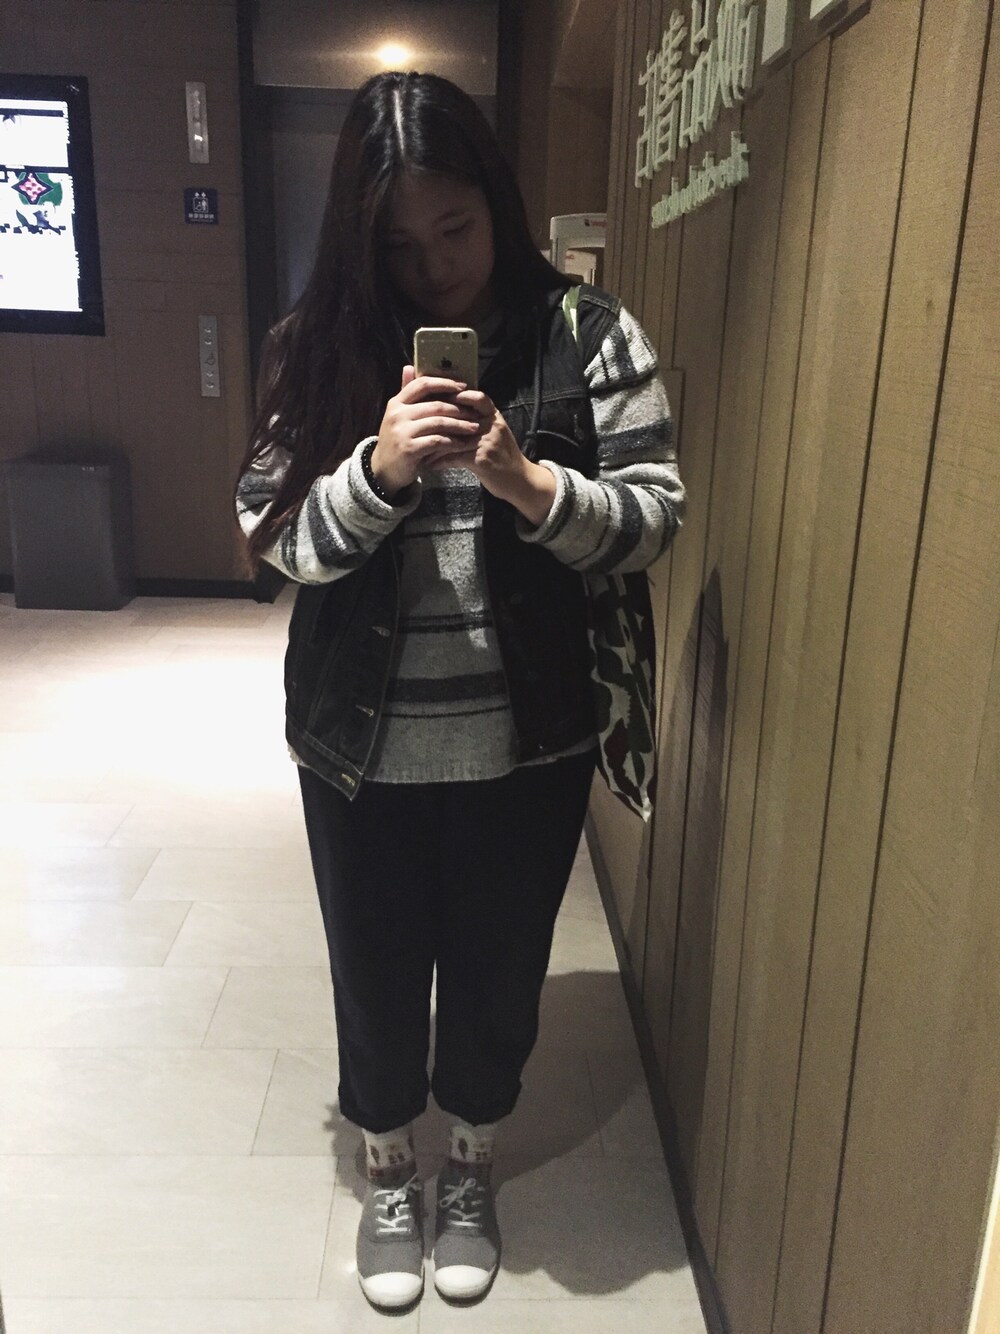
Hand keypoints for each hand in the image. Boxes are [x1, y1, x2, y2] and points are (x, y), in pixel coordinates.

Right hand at [371, 367, 480, 495]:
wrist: (384, 470)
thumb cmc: (398, 440)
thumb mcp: (399, 416)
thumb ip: (407, 394)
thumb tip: (410, 367)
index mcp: (396, 403)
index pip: (422, 384)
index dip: (444, 383)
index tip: (463, 386)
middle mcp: (397, 415)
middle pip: (435, 405)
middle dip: (459, 408)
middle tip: (475, 412)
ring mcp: (402, 432)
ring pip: (438, 423)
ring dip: (460, 425)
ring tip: (474, 428)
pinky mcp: (409, 449)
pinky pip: (437, 441)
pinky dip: (452, 442)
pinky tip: (462, 444)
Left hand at [425, 389, 556, 525]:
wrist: (520, 480)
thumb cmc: (502, 455)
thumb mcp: (495, 431)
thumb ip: (478, 419)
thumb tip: (454, 407)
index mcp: (494, 416)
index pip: (477, 397)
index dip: (457, 395)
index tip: (436, 397)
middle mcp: (492, 425)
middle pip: (460, 416)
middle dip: (437, 421)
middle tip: (417, 424)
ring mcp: (487, 442)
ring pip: (453, 438)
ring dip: (433, 444)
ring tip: (419, 447)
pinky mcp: (482, 460)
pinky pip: (454, 457)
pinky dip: (439, 461)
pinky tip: (429, 464)